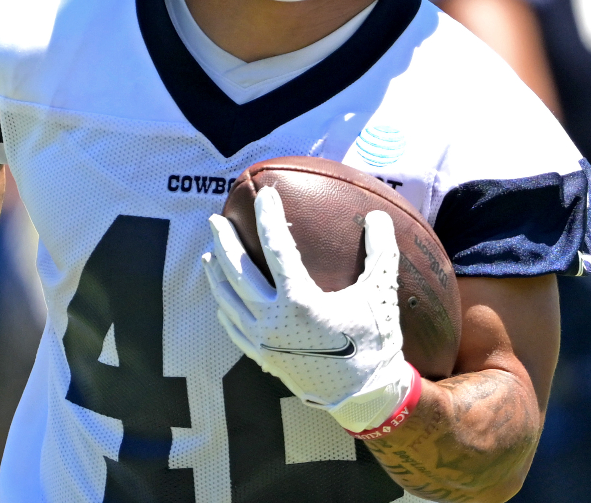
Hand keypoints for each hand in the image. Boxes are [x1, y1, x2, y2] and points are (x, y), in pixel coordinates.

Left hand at [202, 186, 417, 432]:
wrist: (365, 395)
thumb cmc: (374, 342)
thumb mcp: (381, 295)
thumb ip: (381, 253)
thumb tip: (380, 216)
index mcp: (300, 301)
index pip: (276, 248)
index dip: (269, 217)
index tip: (265, 195)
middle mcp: (273, 320)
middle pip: (237, 272)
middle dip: (223, 242)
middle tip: (215, 219)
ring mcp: (263, 340)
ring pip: (227, 299)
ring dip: (216, 273)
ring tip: (209, 253)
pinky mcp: (262, 356)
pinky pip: (232, 327)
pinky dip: (223, 307)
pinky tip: (220, 297)